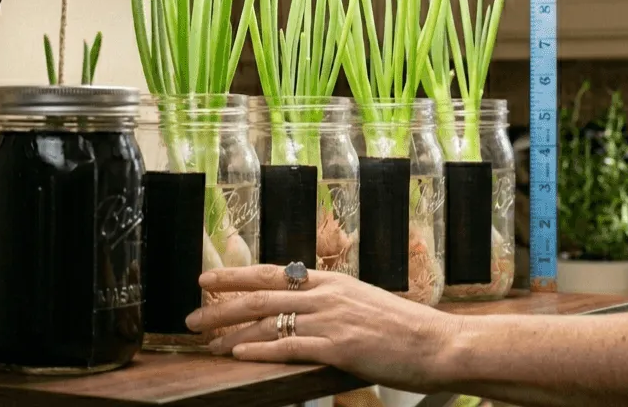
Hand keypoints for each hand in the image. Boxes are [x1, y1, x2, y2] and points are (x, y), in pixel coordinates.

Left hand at [188, 265, 461, 392]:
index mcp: (332, 282)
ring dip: (231, 333)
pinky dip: (259, 350)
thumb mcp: (364, 302)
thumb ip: (333, 302)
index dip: (234, 276)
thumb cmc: (404, 328)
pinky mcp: (338, 347)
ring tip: (206, 344)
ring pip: (268, 322)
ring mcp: (331, 320)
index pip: (272, 273)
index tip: (205, 279)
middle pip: (259, 296)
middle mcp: (327, 295)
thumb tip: (305, 308)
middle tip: (190, 319)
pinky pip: (289, 347)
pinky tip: (238, 355)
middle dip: (219, 307)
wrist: (437, 342)